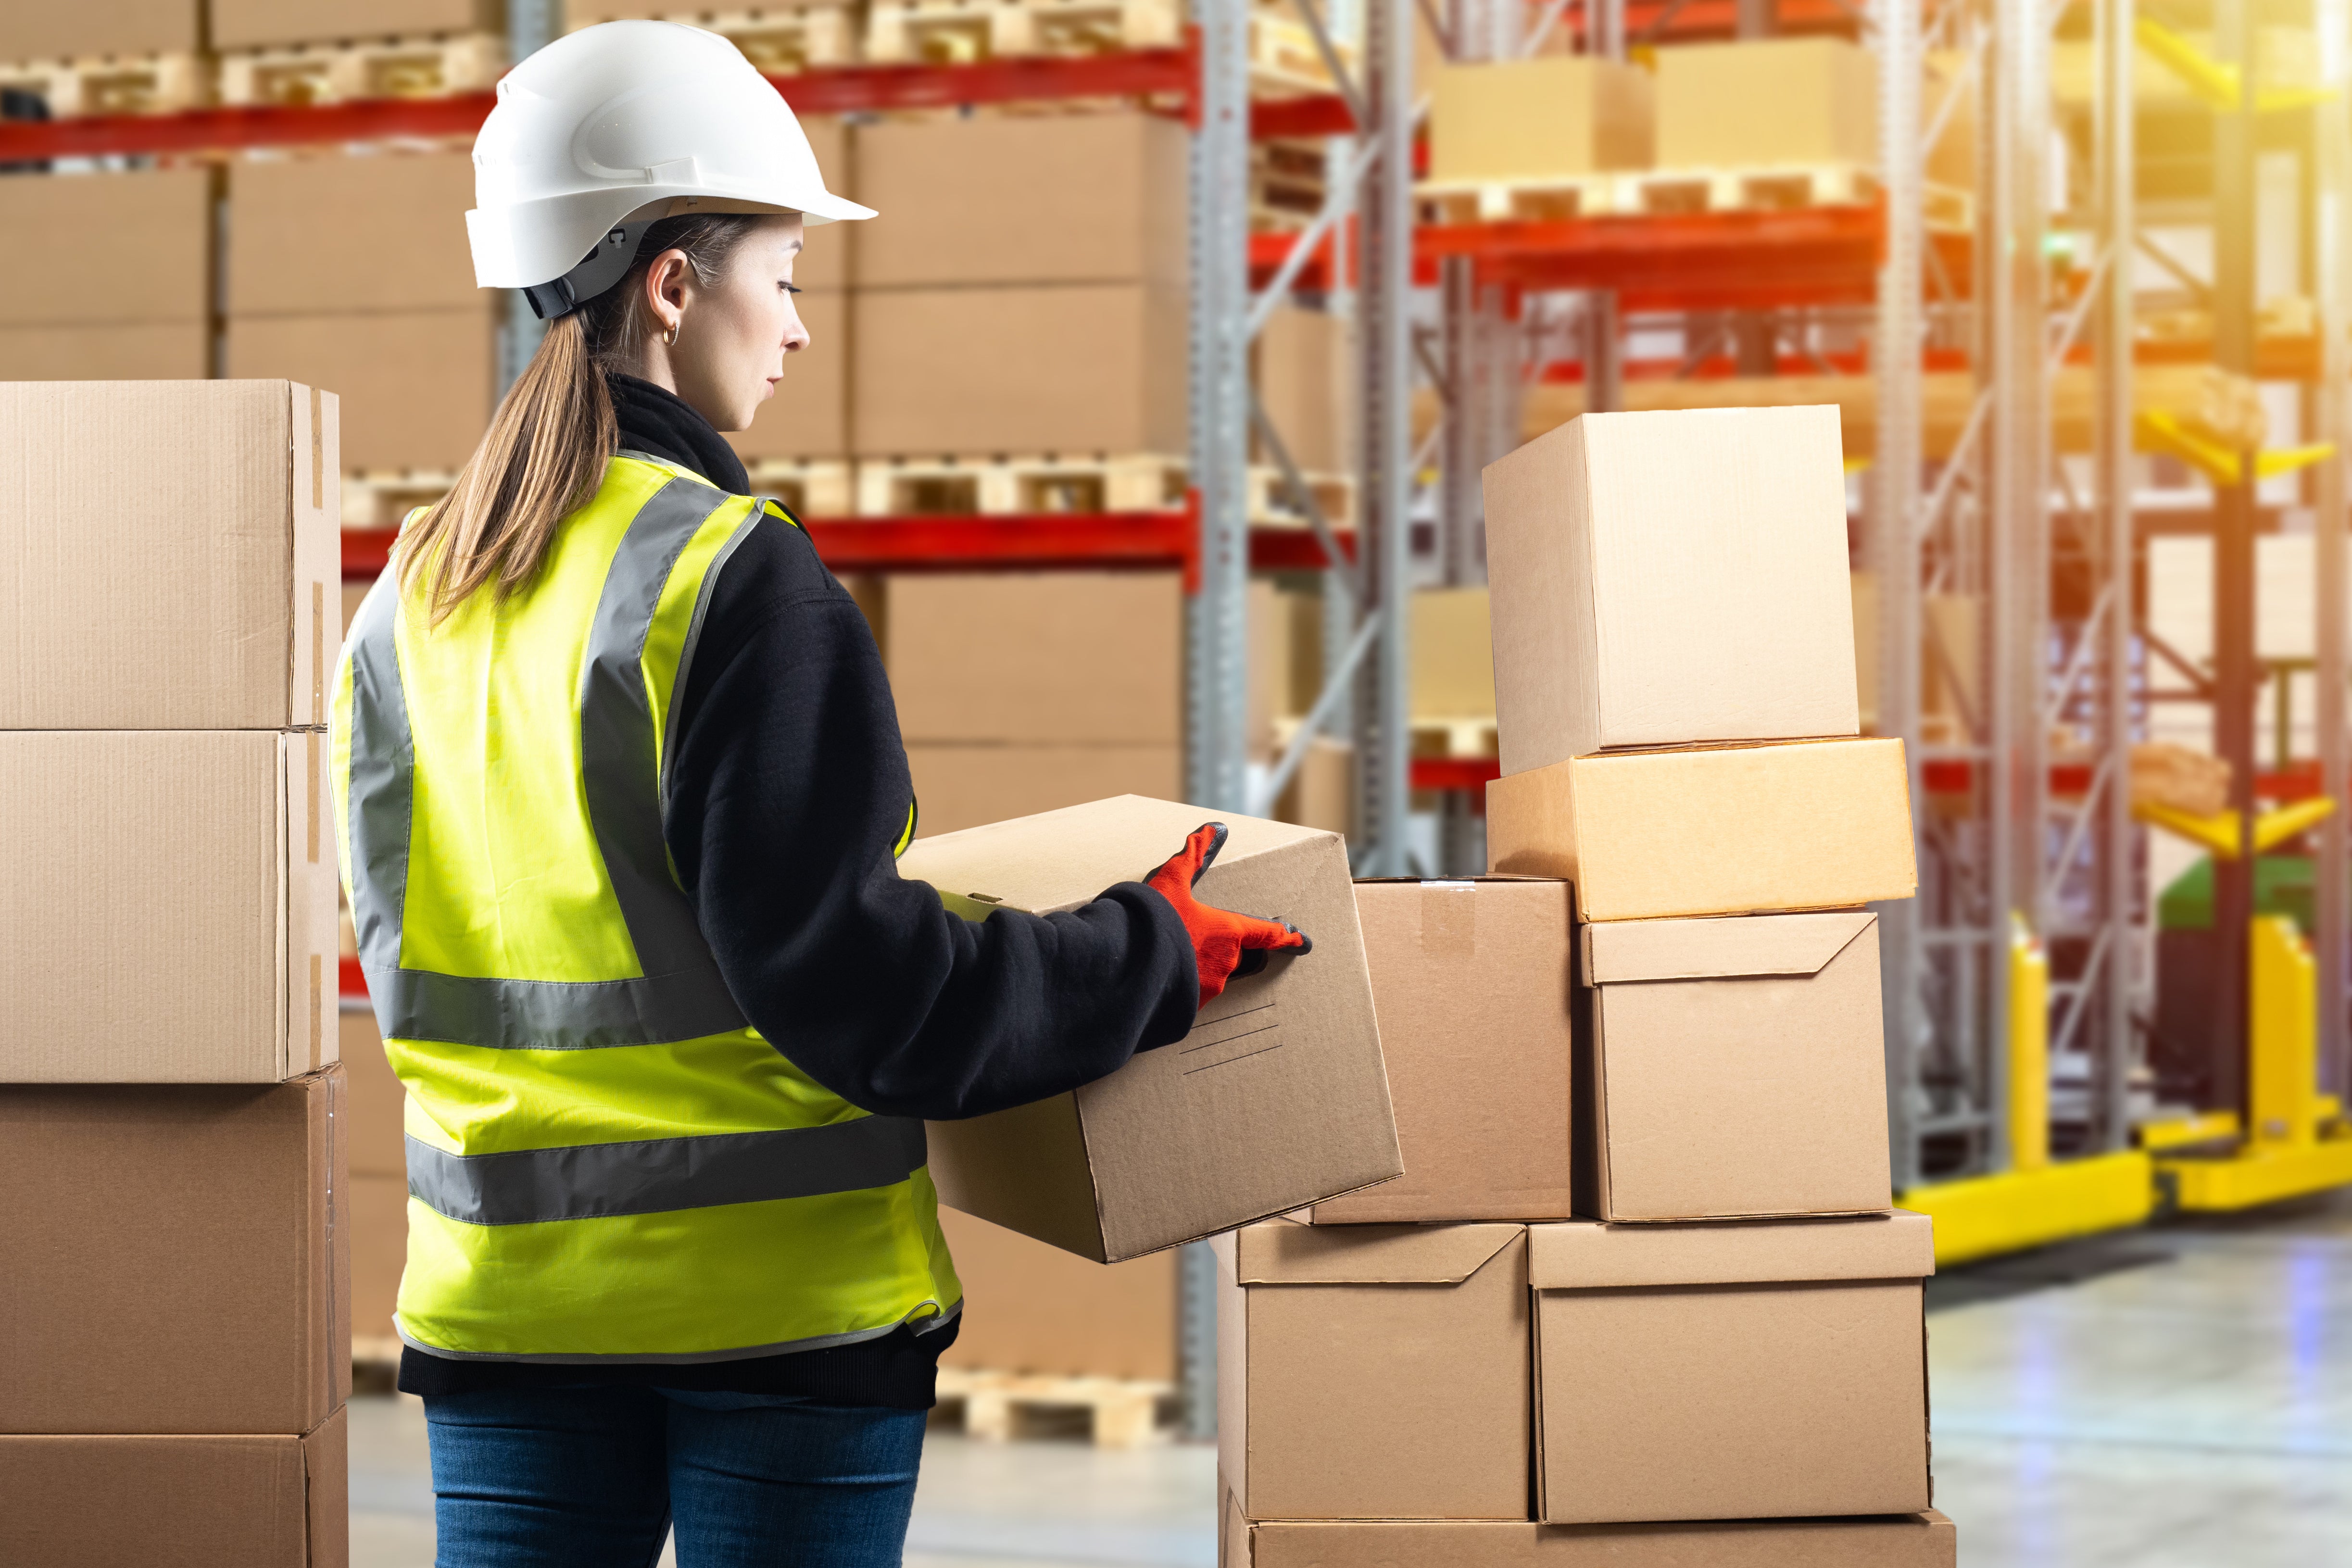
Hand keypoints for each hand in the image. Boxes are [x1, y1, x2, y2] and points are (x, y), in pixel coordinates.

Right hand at [1146, 823, 1311, 1008]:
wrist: (1124, 966)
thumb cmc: (1152, 922)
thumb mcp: (1170, 881)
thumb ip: (1192, 855)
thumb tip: (1212, 828)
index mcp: (1228, 932)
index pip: (1266, 933)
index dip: (1285, 936)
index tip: (1302, 941)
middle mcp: (1225, 963)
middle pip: (1230, 954)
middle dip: (1213, 948)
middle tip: (1189, 940)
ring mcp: (1208, 990)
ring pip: (1208, 975)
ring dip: (1193, 967)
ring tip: (1165, 958)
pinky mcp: (1189, 1011)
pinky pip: (1190, 996)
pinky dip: (1178, 988)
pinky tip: (1159, 979)